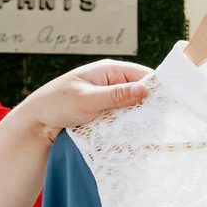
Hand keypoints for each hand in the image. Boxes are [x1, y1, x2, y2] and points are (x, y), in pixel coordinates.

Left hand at [15, 59, 152, 143]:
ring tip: (149, 132)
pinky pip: (125, 117)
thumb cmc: (57, 104)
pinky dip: (129, 126)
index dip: (157, 88)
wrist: (36, 122)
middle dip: (149, 107)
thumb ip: (116, 95)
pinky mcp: (107, 112)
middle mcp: (113, 82)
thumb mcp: (87, 99)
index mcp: (110, 70)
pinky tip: (135, 136)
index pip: (143, 75)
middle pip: (141, 92)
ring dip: (139, 119)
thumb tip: (145, 89)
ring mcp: (110, 98)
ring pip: (135, 107)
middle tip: (158, 124)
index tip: (169, 105)